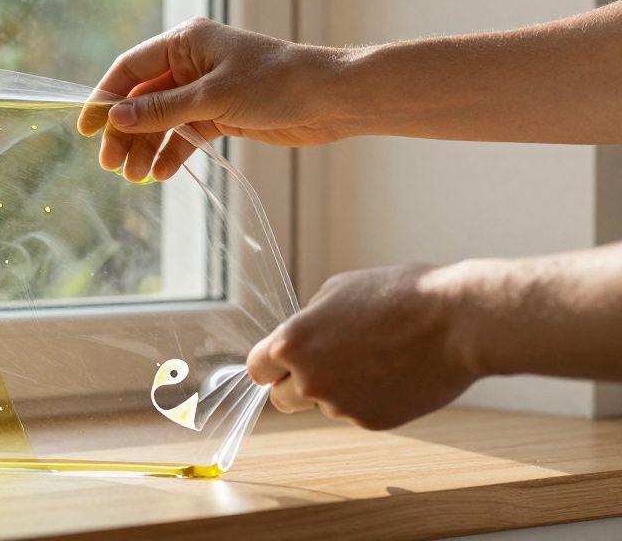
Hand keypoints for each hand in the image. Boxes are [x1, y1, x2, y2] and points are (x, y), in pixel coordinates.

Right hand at [77, 17, 352, 181]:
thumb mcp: (212, 97)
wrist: (331, 99)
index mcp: (185, 42)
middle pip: (141, 99)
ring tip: (135, 177)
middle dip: (125, 132)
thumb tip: (115, 118)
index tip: (86, 129)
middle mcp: (190, 62)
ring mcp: (204, 89)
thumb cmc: (276, 83)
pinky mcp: (220, 113)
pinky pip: (184, 134)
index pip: (130, 69)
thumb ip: (162, 110)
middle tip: (111, 165)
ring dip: (146, 147)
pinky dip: (172, 153)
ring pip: (161, 120)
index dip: (104, 98)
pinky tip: (161, 174)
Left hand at [245, 263, 479, 429]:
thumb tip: (300, 339)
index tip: (277, 364)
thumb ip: (308, 321)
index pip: (256, 369)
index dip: (268, 365)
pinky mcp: (371, 422)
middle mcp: (309, 380)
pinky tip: (394, 372)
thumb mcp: (337, 291)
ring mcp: (339, 406)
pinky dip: (368, 397)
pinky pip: (356, 411)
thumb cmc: (399, 295)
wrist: (457, 322)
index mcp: (292, 343)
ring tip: (376, 357)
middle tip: (323, 364)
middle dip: (294, 384)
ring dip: (337, 388)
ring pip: (323, 404)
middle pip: (281, 398)